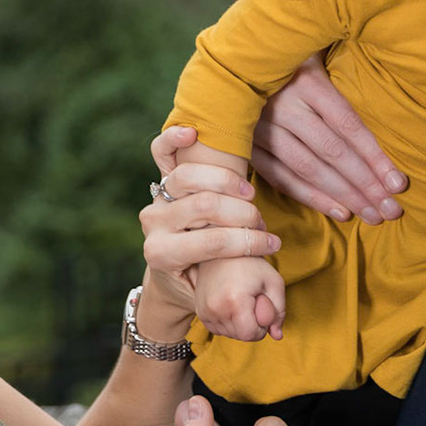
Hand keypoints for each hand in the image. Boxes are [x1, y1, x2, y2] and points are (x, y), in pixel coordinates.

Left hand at [141, 144, 281, 300]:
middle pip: (203, 204)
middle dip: (242, 214)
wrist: (169, 276)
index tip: (272, 244)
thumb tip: (262, 264)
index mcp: (161, 254)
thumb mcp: (210, 290)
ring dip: (227, 182)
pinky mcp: (161, 180)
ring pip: (187, 176)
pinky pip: (160, 152)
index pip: (211, 241)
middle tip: (261, 222)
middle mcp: (153, 223)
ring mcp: (156, 199)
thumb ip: (228, 276)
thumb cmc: (198, 283)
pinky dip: (174, 138)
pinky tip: (192, 135)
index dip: (248, 242)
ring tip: (248, 194)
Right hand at [196, 255, 285, 341]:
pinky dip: (228, 321)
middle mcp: (215, 308)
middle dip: (252, 324)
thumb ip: (280, 312)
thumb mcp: (274, 282)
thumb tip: (277, 335)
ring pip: (229, 334)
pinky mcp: (199, 311)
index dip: (263, 323)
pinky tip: (231, 303)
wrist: (223, 249)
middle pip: (240, 336)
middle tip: (252, 299)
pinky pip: (218, 329)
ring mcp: (204, 311)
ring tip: (241, 299)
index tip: (262, 303)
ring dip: (240, 323)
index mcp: (234, 301)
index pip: (251, 335)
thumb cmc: (252, 264)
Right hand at [252, 57, 406, 223]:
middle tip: (392, 210)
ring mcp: (263, 128)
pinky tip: (340, 212)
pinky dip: (311, 197)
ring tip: (374, 215)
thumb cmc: (291, 52)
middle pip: (332, 152)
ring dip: (344, 196)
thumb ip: (348, 66)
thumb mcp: (319, 49)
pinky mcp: (248, 145)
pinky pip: (281, 178)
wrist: (236, 56)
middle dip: (365, 185)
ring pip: (308, 169)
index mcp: (306, 80)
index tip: (398, 182)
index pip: (347, 125)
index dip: (374, 156)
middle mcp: (283, 106)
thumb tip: (392, 70)